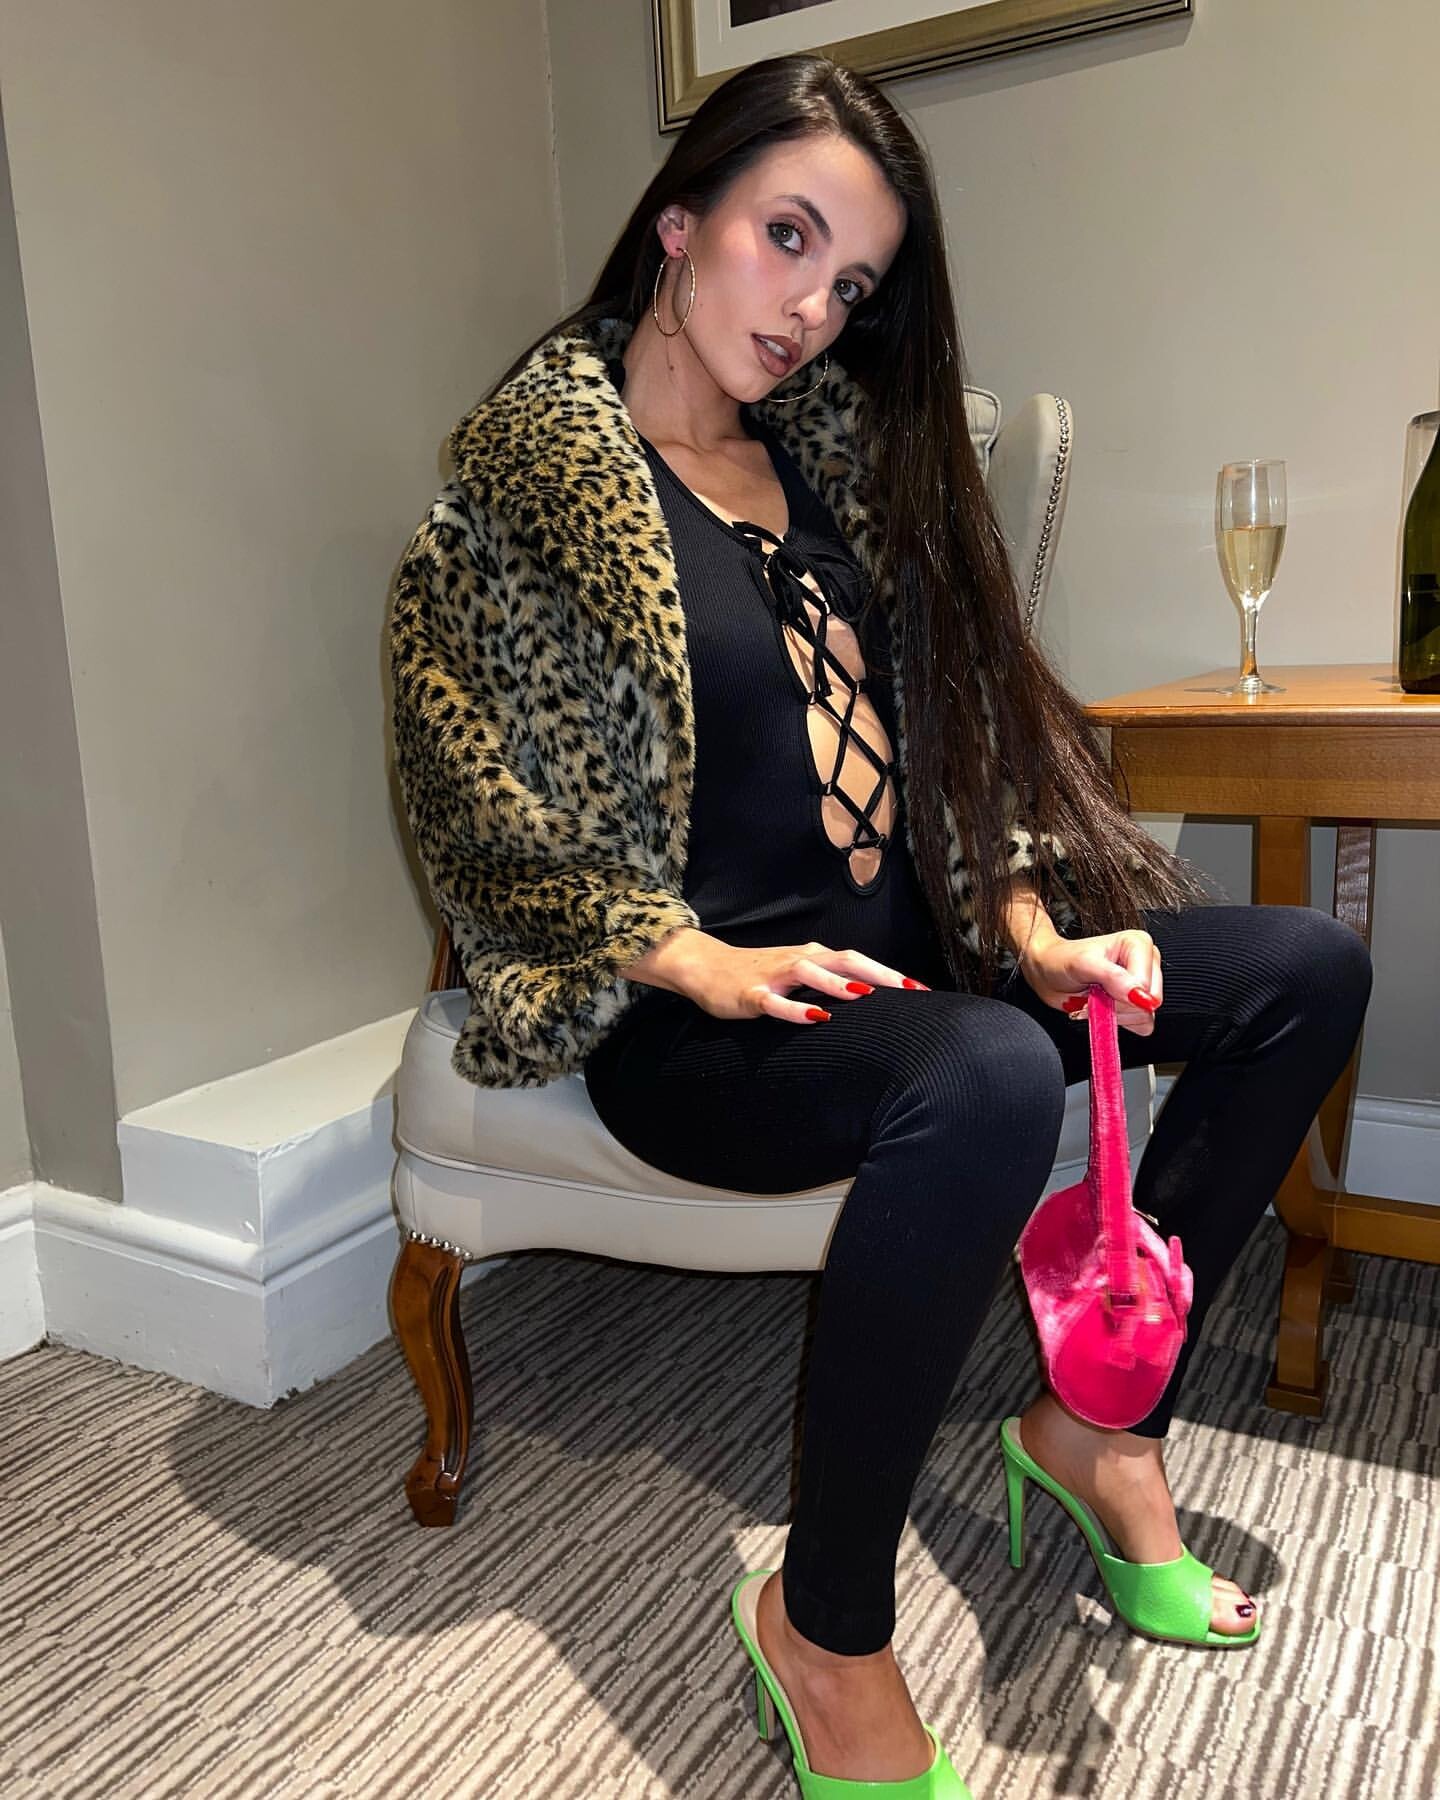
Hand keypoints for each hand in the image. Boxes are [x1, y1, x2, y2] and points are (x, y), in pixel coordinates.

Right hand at [671, 937, 929, 1024]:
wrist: (704, 966)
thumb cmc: (759, 974)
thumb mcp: (797, 975)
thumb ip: (829, 982)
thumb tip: (868, 1000)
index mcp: (814, 956)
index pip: (858, 961)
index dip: (890, 975)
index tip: (922, 992)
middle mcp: (799, 960)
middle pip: (845, 959)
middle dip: (879, 975)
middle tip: (909, 991)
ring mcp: (774, 975)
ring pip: (810, 972)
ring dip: (838, 983)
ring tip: (865, 995)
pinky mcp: (751, 993)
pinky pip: (775, 1001)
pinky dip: (796, 1008)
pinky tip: (815, 1018)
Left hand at [1017, 927, 1162, 1036]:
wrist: (1047, 973)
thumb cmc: (1061, 961)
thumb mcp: (1083, 964)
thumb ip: (1113, 977)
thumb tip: (1141, 995)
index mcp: (1139, 944)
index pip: (1146, 986)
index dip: (1121, 995)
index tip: (1098, 988)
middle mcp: (1146, 963)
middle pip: (1147, 1004)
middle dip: (1116, 1005)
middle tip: (1094, 995)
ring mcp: (1143, 985)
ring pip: (1143, 1017)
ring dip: (1113, 1014)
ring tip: (1094, 999)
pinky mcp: (1138, 1005)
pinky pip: (1141, 1026)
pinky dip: (1117, 1022)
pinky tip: (1102, 1008)